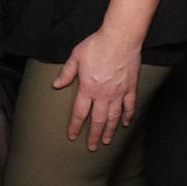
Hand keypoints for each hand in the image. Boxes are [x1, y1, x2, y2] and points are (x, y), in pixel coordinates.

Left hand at [52, 28, 141, 151]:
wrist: (120, 38)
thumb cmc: (97, 44)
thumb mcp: (76, 56)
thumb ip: (67, 72)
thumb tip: (56, 84)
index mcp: (88, 88)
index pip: (80, 112)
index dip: (75, 126)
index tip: (73, 136)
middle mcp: (103, 95)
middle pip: (98, 120)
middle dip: (94, 135)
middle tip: (92, 147)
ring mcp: (118, 93)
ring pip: (114, 117)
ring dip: (110, 131)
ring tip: (107, 141)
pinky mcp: (130, 88)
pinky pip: (130, 106)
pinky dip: (128, 116)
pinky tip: (126, 124)